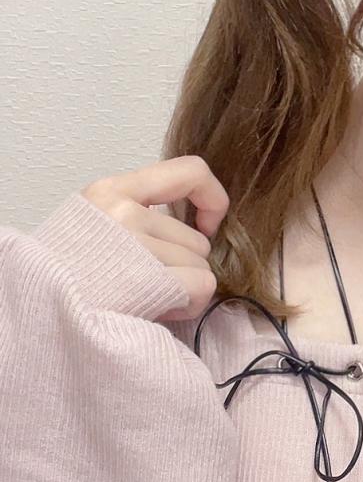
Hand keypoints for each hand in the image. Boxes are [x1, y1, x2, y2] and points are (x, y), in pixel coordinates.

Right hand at [80, 155, 229, 321]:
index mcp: (110, 190)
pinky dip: (188, 304)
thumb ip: (136, 213)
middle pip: (197, 240)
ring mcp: (135, 245)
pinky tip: (157, 310)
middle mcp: (122, 212)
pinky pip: (201, 287)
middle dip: (182, 267)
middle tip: (147, 283)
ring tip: (144, 298)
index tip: (203, 226)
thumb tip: (194, 225)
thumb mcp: (92, 223)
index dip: (211, 200)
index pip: (191, 170)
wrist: (33, 311)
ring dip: (181, 289)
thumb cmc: (66, 274)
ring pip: (201, 267)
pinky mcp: (147, 278)